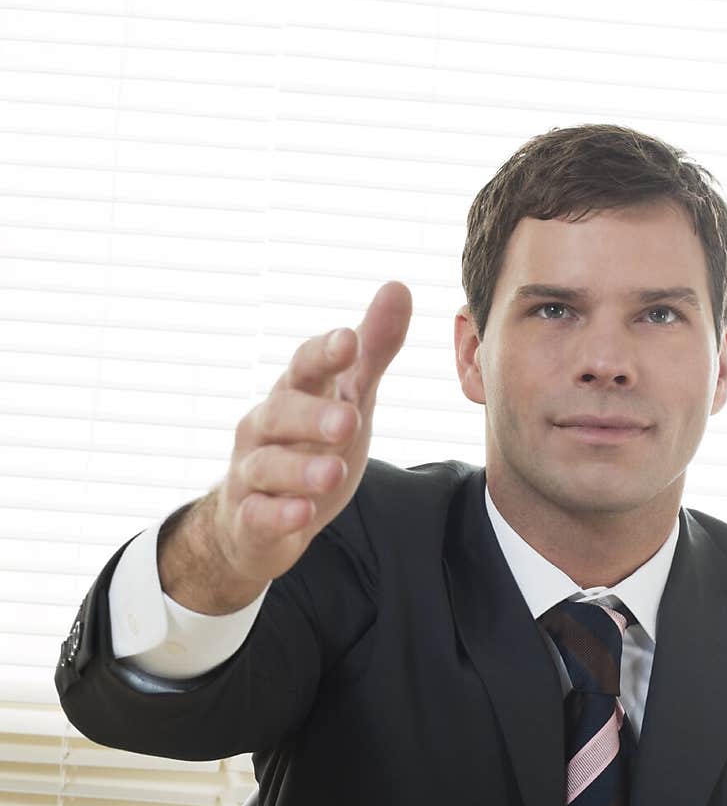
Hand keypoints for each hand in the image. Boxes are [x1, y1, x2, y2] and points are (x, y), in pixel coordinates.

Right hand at [212, 281, 411, 584]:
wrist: (256, 519)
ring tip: (333, 474)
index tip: (348, 341)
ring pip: (267, 466)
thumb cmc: (308, 445)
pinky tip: (302, 515)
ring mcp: (251, 473)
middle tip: (349, 420)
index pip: (304, 366)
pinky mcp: (248, 519)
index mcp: (294, 393)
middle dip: (313, 415)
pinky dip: (277, 515)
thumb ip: (372, 350)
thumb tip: (399, 286)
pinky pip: (257, 515)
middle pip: (281, 412)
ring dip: (299, 469)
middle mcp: (265, 428)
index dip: (324, 353)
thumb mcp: (347, 397)